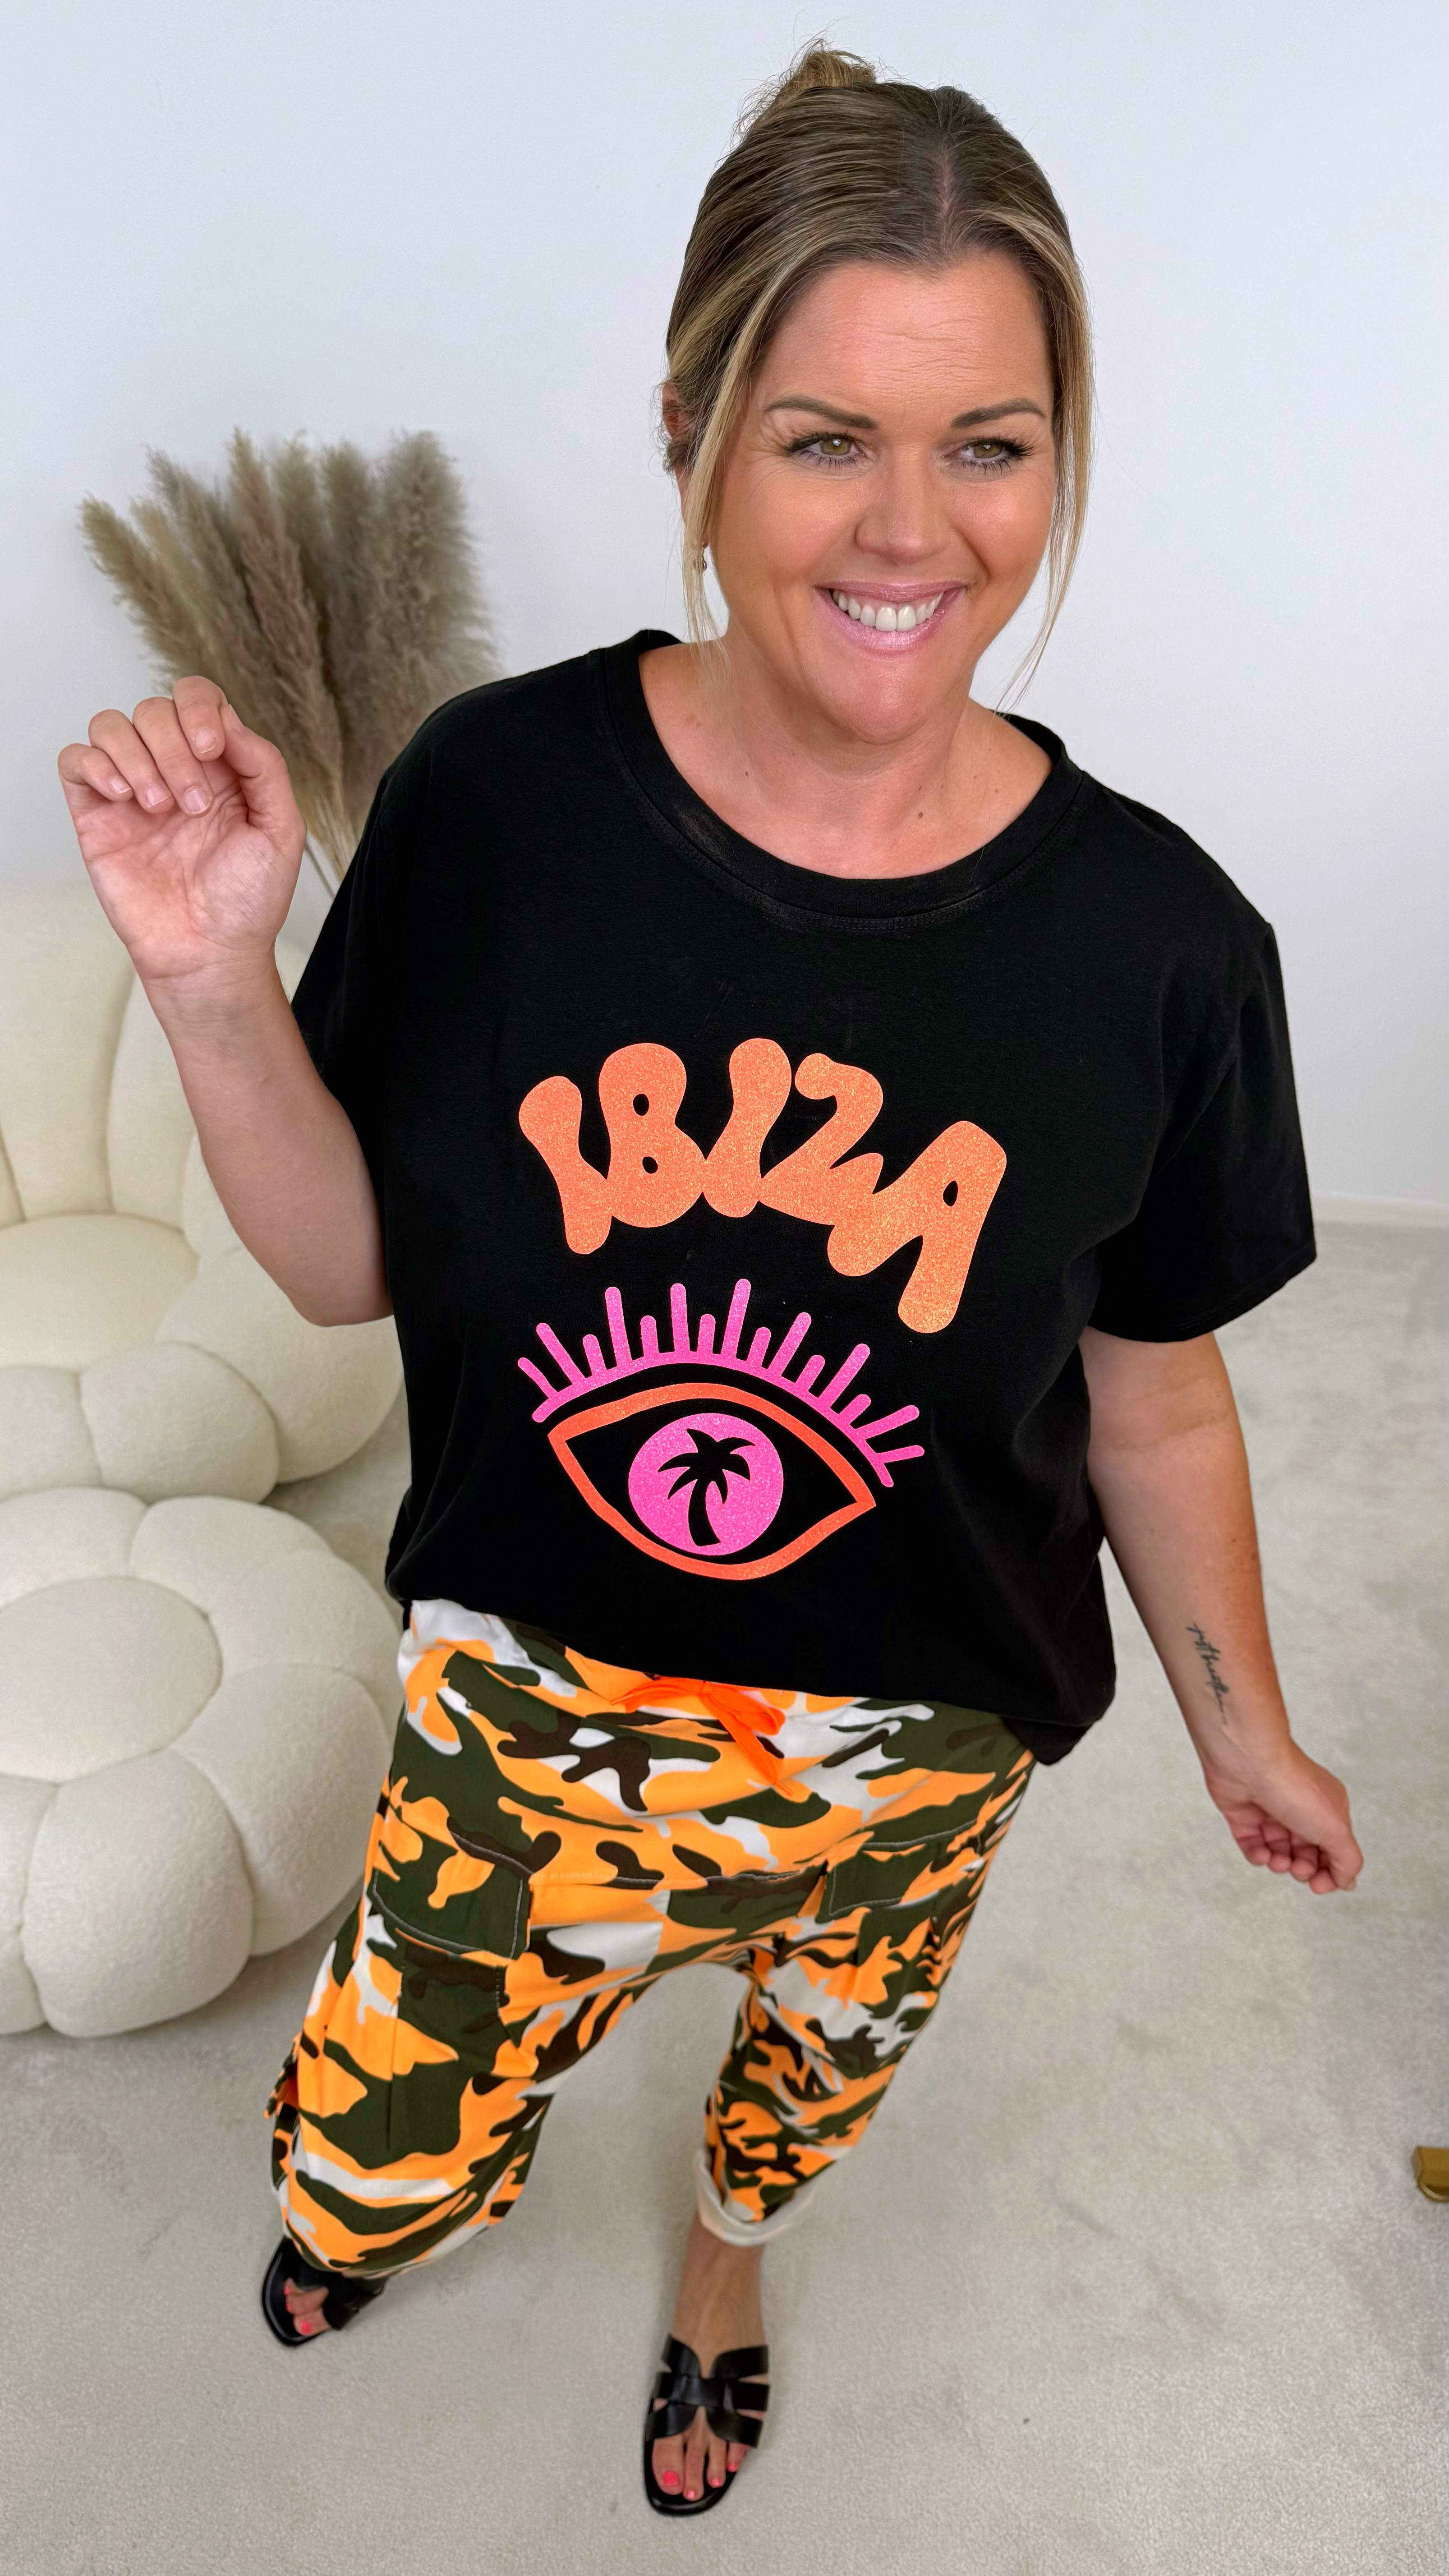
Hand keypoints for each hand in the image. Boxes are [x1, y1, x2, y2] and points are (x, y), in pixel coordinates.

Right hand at [57, 678, 305, 997]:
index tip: (211, 751)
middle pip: (154, 709)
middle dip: (173, 747)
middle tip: (191, 805)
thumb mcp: (280, 829)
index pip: (196, 699)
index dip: (199, 709)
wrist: (210, 953)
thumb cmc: (247, 900)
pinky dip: (96, 765)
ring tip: (159, 809)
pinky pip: (76, 760)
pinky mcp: (97, 815)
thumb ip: (264, 766)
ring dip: (137, 758)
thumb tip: (229, 720)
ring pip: (111, 725)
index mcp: (219, 767)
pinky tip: (125, 798)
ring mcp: (132, 791)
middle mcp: (173, 770)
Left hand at [1198, 1739, 1361, 1893]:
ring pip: (1279, 1853)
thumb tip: (1347, 1882)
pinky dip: (1257, 1856)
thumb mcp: (1335, 1830)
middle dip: (1303, 1868)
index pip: (1334, 1850)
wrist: (1250, 1762)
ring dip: (1280, 1864)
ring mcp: (1272, 1812)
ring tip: (1278, 1860)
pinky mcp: (1245, 1815)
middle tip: (1299, 1868)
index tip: (1320, 1885)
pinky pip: (1253, 1846)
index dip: (1329, 1873)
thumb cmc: (1295, 1789)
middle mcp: (1301, 1810)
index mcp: (1329, 1810)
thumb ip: (1347, 1860)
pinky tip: (1262, 1854)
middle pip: (1306, 1854)